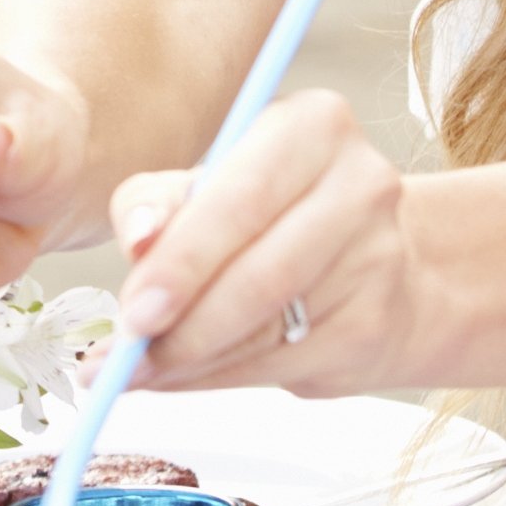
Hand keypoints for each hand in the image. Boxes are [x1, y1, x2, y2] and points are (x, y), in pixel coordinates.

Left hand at [107, 92, 412, 395]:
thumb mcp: (206, 184)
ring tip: (140, 369)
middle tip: (128, 354)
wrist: (373, 260)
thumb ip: (156, 202)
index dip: (183, 262)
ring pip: (268, 328)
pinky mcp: (376, 325)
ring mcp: (377, 259)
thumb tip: (139, 239)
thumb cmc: (271, 212)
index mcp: (313, 127)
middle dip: (184, 324)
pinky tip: (184, 375)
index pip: (242, 201)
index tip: (135, 309)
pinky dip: (219, 377)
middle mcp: (360, 185)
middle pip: (261, 273)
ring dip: (193, 360)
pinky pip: (283, 365)